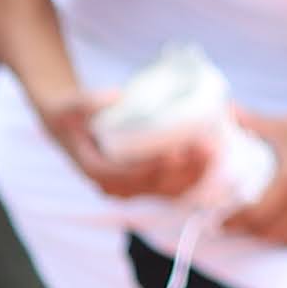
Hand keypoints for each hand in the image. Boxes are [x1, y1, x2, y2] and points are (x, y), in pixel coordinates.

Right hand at [36, 86, 210, 204]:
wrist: (72, 127)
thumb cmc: (72, 115)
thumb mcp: (72, 105)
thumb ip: (90, 102)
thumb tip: (117, 96)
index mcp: (96, 171)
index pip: (127, 176)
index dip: (152, 168)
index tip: (174, 153)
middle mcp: (115, 187)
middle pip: (154, 186)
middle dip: (182, 171)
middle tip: (205, 149)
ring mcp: (132, 189)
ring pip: (168, 191)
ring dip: (194, 176)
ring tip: (214, 153)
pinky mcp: (146, 185)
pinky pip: (174, 188)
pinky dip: (193, 177)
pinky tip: (212, 161)